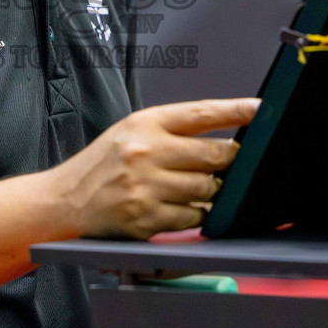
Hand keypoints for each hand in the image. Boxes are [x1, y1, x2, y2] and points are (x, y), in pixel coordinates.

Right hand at [46, 98, 259, 238]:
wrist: (65, 200)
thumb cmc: (103, 165)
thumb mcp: (131, 132)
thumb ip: (173, 132)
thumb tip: (226, 138)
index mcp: (145, 123)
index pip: (202, 113)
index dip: (237, 110)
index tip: (261, 109)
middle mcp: (146, 152)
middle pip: (215, 155)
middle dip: (229, 161)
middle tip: (229, 162)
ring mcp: (146, 188)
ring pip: (208, 189)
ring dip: (210, 191)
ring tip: (190, 187)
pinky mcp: (146, 219)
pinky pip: (192, 217)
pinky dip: (193, 214)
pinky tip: (176, 207)